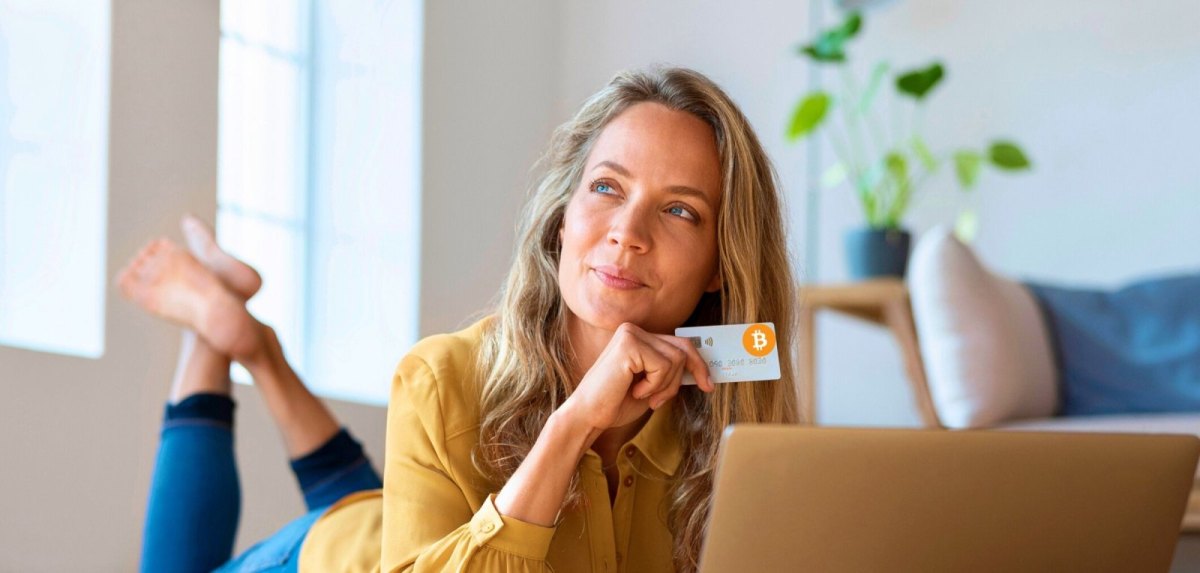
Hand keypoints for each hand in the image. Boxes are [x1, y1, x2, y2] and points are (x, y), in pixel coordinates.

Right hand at [560, 322, 714, 433]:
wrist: (588, 416)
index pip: (679, 343)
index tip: (708, 385)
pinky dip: (653, 386)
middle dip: (678, 380)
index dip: (698, 364)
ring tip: (642, 395)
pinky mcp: (628, 344)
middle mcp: (633, 330)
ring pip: (675, 359)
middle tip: (659, 401)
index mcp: (638, 337)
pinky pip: (663, 366)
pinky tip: (634, 390)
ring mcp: (630, 334)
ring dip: (664, 386)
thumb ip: (670, 372)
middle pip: (682, 350)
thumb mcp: (652, 385)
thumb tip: (700, 369)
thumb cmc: (616, 403)